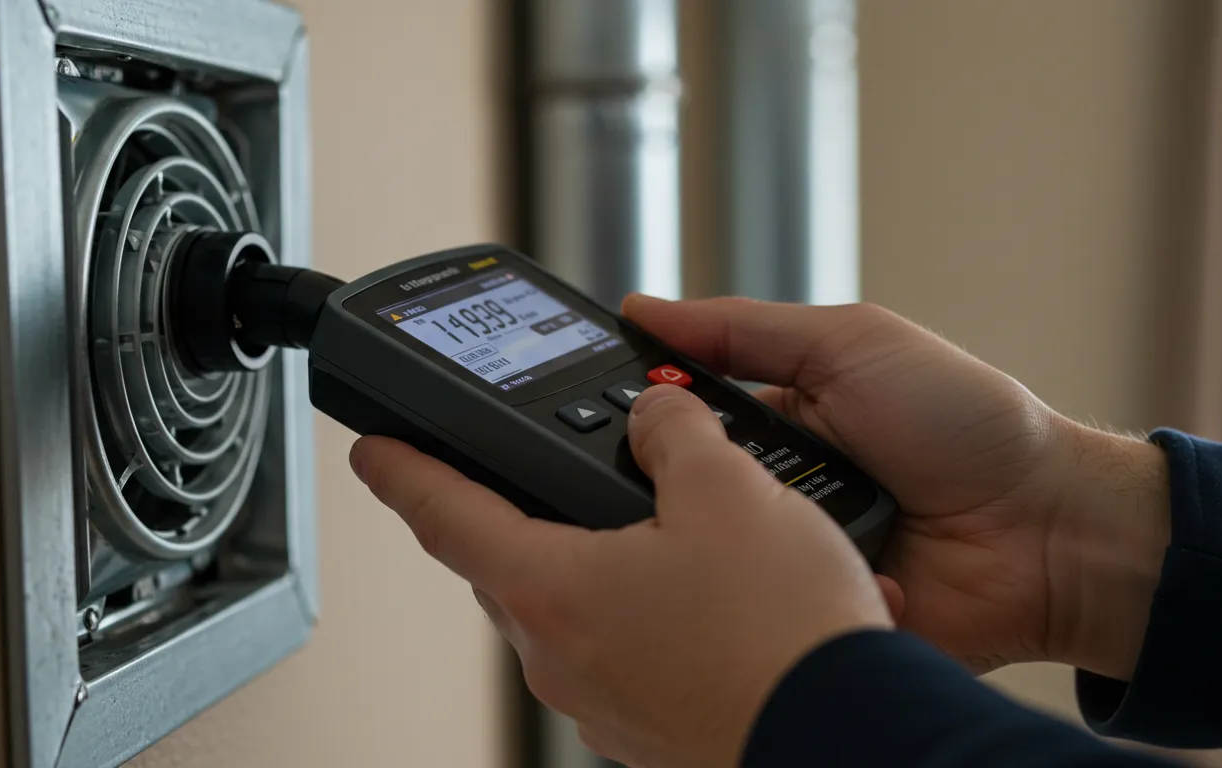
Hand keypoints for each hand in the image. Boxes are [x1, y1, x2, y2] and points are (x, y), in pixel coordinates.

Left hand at [350, 385, 894, 767]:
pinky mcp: (648, 728)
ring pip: (571, 609)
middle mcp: (562, 655)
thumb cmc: (780, 634)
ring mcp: (602, 701)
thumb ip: (677, 434)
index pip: (445, 516)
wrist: (848, 735)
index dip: (403, 472)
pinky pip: (622, 652)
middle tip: (553, 474)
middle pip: (511, 564)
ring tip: (666, 530)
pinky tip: (707, 594)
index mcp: (554, 589)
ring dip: (597, 563)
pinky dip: (643, 613)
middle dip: (523, 513)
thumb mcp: (730, 491)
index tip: (373, 452)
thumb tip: (657, 417)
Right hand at [622, 295, 1169, 679]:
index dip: (643, 417)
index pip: (678, 422)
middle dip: (678, 484)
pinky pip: (761, 619)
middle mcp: (774, 493)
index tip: (603, 411)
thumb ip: (745, 329)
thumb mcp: (852, 344)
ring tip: (746, 527)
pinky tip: (769, 592)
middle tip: (677, 474)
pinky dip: (768, 604)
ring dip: (728, 544)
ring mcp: (792, 561)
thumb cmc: (965, 423)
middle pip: (686, 493)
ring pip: (713, 560)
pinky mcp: (810, 618)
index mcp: (775, 424)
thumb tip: (644, 307)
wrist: (1048, 530)